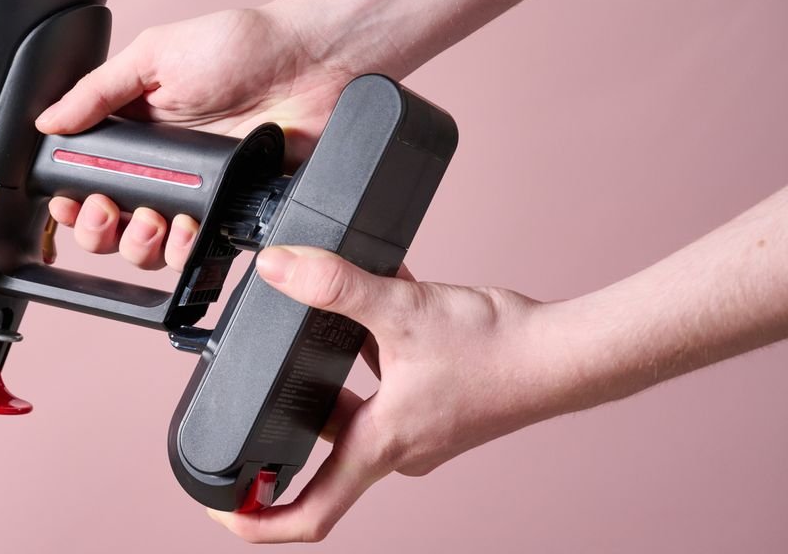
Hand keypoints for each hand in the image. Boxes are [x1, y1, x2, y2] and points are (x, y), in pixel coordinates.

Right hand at [36, 6, 356, 269]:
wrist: (313, 63)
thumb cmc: (243, 45)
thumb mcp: (155, 54)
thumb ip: (98, 90)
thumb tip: (47, 120)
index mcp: (135, 130)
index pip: (85, 176)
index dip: (71, 197)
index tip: (69, 198)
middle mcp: (162, 168)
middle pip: (109, 223)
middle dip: (98, 229)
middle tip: (109, 209)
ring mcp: (196, 194)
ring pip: (148, 246)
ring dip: (139, 244)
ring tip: (152, 219)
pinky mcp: (230, 212)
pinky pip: (198, 250)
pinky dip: (186, 250)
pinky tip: (190, 228)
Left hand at [208, 245, 570, 542]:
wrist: (565, 351)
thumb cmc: (500, 352)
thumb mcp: (403, 310)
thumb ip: (336, 286)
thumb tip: (280, 267)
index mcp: (378, 447)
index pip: (310, 513)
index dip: (259, 521)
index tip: (223, 510)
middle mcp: (394, 446)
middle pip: (317, 441)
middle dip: (286, 404)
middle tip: (254, 376)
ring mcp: (414, 425)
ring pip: (348, 400)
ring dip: (328, 363)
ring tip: (311, 320)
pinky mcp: (430, 399)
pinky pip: (379, 376)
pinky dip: (364, 343)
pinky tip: (363, 298)